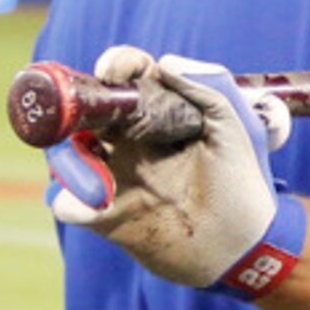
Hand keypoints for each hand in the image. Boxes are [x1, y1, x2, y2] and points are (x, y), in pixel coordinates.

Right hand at [47, 47, 303, 297]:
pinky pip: (69, 203)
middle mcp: (130, 140)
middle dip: (76, 100)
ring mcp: (114, 175)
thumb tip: (165, 63)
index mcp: (160, 115)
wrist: (244, 246)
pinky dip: (72, 201)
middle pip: (85, 108)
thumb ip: (212, 88)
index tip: (116, 69)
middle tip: (85, 107)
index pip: (128, 77)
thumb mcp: (238, 128)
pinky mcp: (105, 214)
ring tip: (98, 167)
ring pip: (66, 152)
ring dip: (68, 155)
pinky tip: (95, 206)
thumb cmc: (243, 183)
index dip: (117, 64)